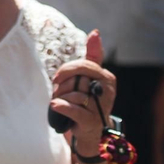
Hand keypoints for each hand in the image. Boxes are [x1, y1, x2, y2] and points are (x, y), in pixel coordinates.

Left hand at [49, 30, 115, 152]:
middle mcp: (108, 91)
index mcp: (106, 78)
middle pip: (78, 78)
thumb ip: (92, 56)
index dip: (67, 70)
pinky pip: (74, 108)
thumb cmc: (85, 101)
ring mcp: (101, 107)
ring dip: (61, 98)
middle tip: (59, 92)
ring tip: (62, 104)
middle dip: (63, 84)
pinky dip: (62, 106)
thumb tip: (96, 32)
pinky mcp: (92, 121)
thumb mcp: (87, 77)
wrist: (87, 132)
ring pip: (74, 93)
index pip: (85, 65)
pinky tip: (55, 106)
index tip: (57, 78)